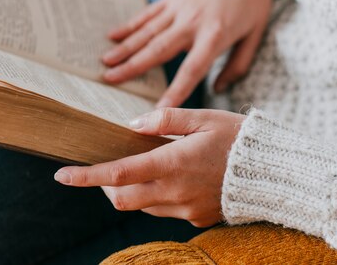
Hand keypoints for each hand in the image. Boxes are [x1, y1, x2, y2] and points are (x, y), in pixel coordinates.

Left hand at [54, 108, 244, 227]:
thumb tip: (133, 126)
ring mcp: (186, 209)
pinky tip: (174, 179)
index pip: (117, 174)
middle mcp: (174, 192)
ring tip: (148, 167)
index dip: (86, 176)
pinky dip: (158, 196)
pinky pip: (165, 211)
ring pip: (142, 206)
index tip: (62, 175)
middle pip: (121, 199)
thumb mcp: (204, 117)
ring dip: (133, 190)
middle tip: (105, 169)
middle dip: (104, 187)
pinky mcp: (197, 218)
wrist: (274, 171)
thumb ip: (165, 119)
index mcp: (172, 163)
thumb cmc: (239, 138)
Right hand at [102, 0, 274, 106]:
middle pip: (158, 49)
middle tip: (109, 79)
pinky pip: (148, 13)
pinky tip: (112, 35)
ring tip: (105, 61)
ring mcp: (180, 8)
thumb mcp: (255, 36)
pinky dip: (130, 25)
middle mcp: (193, 22)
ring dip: (125, 47)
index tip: (158, 111)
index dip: (174, 92)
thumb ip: (237, 66)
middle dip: (132, 66)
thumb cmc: (254, 2)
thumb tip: (219, 90)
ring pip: (147, 31)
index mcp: (215, 36)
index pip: (192, 71)